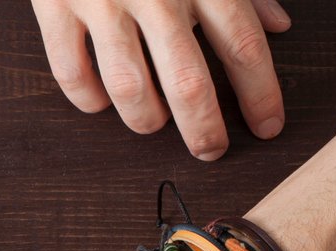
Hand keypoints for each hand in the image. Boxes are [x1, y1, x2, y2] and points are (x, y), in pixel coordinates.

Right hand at [32, 0, 288, 158]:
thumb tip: (278, 27)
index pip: (243, 45)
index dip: (261, 94)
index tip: (269, 127)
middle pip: (188, 81)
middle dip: (204, 129)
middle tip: (211, 150)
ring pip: (128, 88)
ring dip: (145, 119)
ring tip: (154, 123)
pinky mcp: (56, 5)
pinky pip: (71, 72)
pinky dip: (88, 98)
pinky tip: (101, 102)